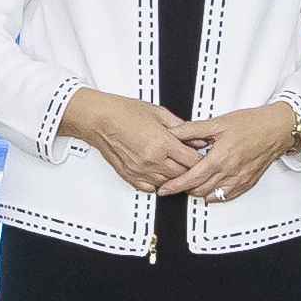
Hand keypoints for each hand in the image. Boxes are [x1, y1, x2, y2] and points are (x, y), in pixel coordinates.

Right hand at [55, 88, 207, 191]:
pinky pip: (150, 187)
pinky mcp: (130, 176)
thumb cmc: (124, 112)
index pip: (192, 160)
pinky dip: (157, 182)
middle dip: (189, 169)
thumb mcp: (159, 113)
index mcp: (162, 143)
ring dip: (174, 176)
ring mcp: (140, 170)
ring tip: (175, 166)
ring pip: (167, 183)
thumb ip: (182, 128)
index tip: (200, 155)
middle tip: (190, 162)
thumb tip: (197, 139)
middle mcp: (152, 159)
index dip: (200, 158)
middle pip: (182, 174)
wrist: (100, 119)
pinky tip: (159, 172)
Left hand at [177, 102, 300, 207]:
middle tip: (173, 184)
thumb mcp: (218, 122)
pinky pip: (226, 197)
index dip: (175, 185)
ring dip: (198, 193)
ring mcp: (239, 180)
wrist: (277, 129)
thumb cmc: (251, 123)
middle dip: (183, 189)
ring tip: (189, 185)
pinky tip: (208, 191)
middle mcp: (229, 172)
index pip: (191, 178)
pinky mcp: (247, 183)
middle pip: (199, 189)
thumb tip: (173, 133)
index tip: (164, 189)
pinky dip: (214, 196)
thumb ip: (193, 130)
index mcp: (220, 157)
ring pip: (211, 196)